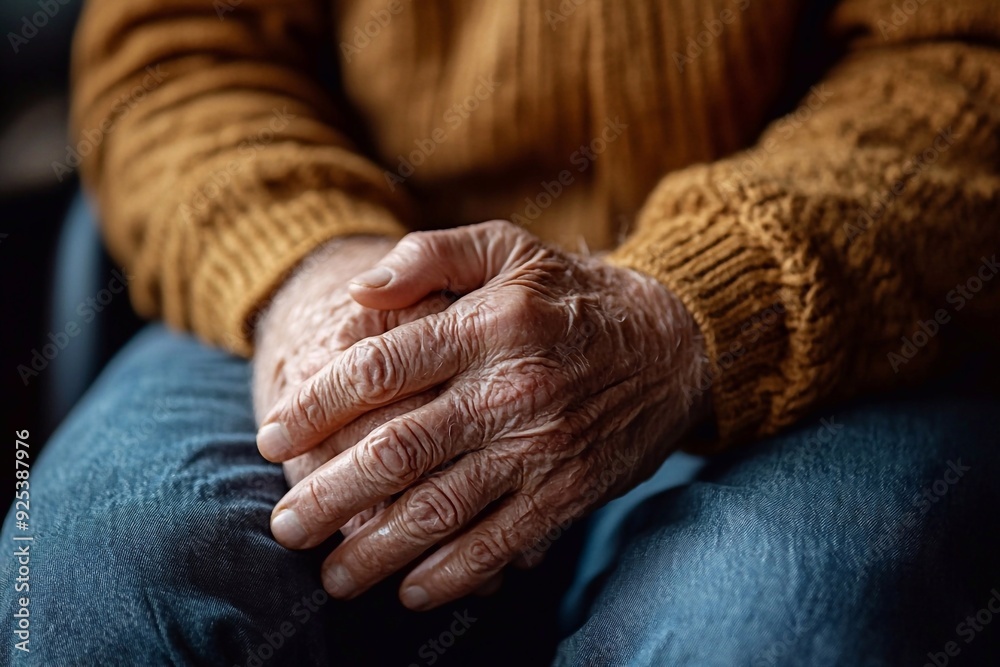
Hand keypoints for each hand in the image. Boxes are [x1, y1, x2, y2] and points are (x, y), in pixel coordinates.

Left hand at [258, 220, 708, 609]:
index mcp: (486, 324)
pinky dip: (451, 575)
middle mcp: (509, 389)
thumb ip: (429, 256)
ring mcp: (540, 447)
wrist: (676, 343)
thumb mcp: (508, 247)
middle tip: (284, 526)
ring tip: (330, 575)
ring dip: (376, 550)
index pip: (378, 369)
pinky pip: (501, 544)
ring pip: (441, 509)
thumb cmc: (572, 294)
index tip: (272, 439)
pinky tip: (410, 589)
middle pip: (397, 451)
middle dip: (329, 496)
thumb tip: (357, 290)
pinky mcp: (568, 491)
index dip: (315, 407)